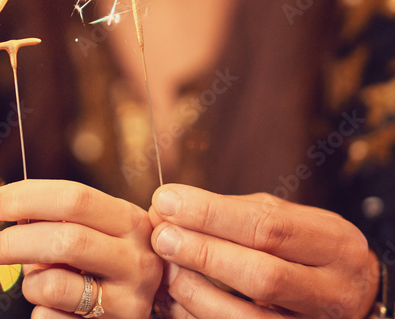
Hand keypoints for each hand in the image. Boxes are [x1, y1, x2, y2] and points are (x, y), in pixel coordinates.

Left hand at [0, 179, 162, 317]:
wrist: (146, 308)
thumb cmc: (104, 262)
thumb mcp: (94, 231)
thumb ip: (58, 218)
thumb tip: (5, 208)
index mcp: (130, 221)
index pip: (74, 198)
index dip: (26, 197)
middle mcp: (137, 259)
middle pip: (66, 240)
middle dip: (16, 241)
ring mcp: (129, 299)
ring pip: (54, 285)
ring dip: (30, 282)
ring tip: (35, 282)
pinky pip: (50, 318)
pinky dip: (40, 311)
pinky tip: (55, 308)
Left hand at [149, 184, 377, 318]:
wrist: (347, 294)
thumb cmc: (304, 248)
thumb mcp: (285, 219)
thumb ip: (232, 212)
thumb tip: (168, 205)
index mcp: (335, 244)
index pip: (269, 227)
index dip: (211, 214)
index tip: (166, 200)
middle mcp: (335, 291)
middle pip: (262, 275)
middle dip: (203, 254)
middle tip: (162, 237)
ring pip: (248, 318)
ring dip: (195, 291)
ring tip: (165, 267)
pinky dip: (197, 316)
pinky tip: (173, 298)